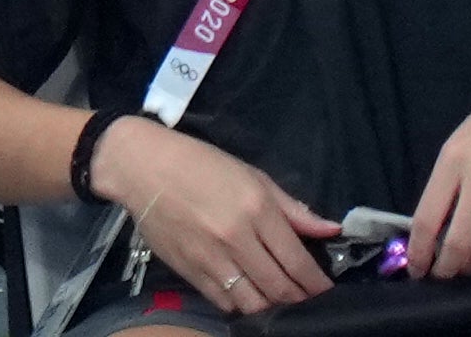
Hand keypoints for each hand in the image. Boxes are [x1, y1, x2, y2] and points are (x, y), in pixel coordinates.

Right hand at [91, 114, 339, 314]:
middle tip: (308, 299)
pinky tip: (248, 295)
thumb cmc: (199, 163)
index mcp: (256, 209)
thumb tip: (331, 230)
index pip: (298, 261)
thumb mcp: (251, 175)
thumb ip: (292, 208)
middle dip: (300, 299)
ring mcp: (211, 258)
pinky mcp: (189, 271)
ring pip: (254, 303)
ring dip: (273, 306)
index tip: (326, 289)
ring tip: (279, 300)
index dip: (318, 283)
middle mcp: (236, 238)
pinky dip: (242, 305)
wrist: (139, 166)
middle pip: (280, 288)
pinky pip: (225, 303)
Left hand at [405, 50, 470, 278]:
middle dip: (446, 267)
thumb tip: (435, 217)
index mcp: (454, 158)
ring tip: (461, 270)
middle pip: (460, 240)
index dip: (420, 250)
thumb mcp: (462, 136)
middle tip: (438, 276)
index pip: (429, 217)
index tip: (415, 266)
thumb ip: (451, 176)